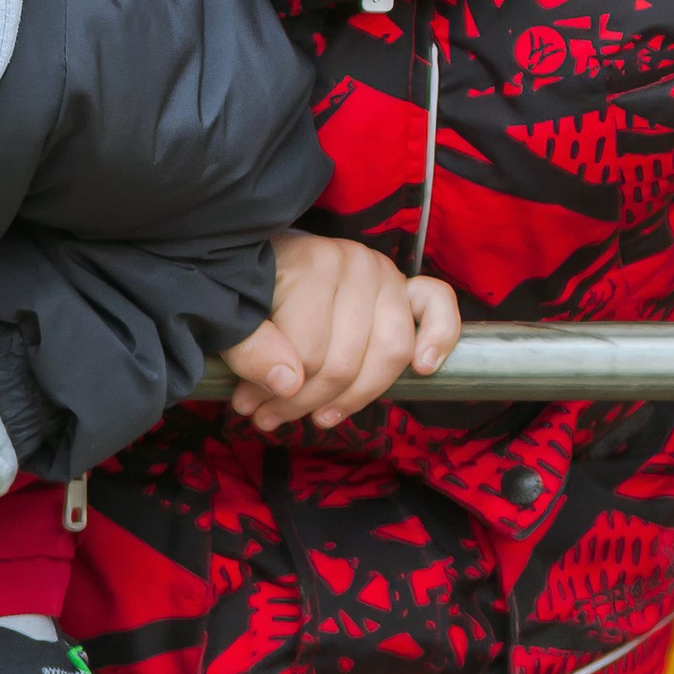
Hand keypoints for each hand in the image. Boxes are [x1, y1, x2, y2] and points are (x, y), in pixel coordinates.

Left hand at [219, 231, 458, 431]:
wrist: (268, 255)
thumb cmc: (251, 288)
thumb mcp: (234, 314)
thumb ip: (251, 348)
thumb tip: (287, 384)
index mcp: (314, 262)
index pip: (309, 351)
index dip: (278, 392)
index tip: (248, 405)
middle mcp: (358, 263)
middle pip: (345, 361)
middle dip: (303, 402)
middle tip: (268, 418)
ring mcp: (388, 275)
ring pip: (389, 354)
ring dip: (354, 397)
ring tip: (317, 418)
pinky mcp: (408, 288)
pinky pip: (438, 309)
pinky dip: (438, 338)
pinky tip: (422, 369)